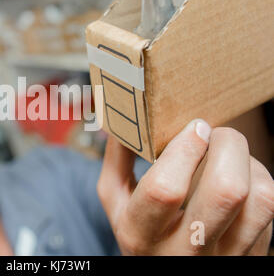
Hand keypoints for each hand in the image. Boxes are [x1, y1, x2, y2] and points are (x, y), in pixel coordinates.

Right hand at [99, 119, 273, 254]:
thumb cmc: (141, 232)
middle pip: (226, 191)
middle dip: (228, 145)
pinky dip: (259, 180)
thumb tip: (126, 115)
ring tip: (229, 156)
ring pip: (259, 199)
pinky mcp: (251, 255)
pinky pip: (269, 209)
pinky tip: (239, 179)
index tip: (194, 128)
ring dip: (249, 162)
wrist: (168, 272)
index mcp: (140, 233)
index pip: (165, 189)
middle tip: (215, 135)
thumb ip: (117, 160)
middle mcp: (184, 251)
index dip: (185, 149)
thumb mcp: (116, 202)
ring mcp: (223, 257)